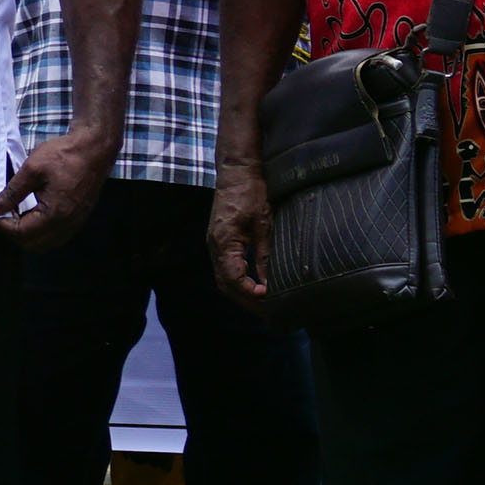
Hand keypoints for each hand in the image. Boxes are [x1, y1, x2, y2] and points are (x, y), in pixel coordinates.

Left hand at [0, 125, 114, 248]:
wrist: (95, 148)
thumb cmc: (65, 155)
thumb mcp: (31, 170)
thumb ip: (11, 193)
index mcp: (56, 213)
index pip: (21, 233)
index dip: (2, 225)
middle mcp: (68, 223)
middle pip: (33, 244)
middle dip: (13, 232)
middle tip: (3, 213)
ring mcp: (76, 222)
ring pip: (46, 243)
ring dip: (27, 234)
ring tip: (16, 214)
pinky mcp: (79, 217)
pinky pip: (57, 236)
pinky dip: (41, 231)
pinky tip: (33, 214)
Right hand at [209, 158, 270, 307]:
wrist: (236, 172)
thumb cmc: (251, 194)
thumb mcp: (264, 225)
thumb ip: (264, 255)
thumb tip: (269, 282)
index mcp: (224, 242)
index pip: (233, 279)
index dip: (250, 293)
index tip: (269, 299)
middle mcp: (214, 246)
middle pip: (225, 284)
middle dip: (246, 300)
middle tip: (268, 311)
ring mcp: (214, 244)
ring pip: (224, 278)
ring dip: (242, 293)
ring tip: (263, 303)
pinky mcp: (219, 241)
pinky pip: (226, 268)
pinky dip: (239, 281)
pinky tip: (254, 285)